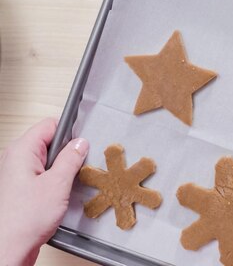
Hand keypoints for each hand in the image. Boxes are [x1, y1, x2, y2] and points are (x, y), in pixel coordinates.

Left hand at [0, 118, 88, 265]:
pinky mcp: (21, 190)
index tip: (83, 144)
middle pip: (49, 143)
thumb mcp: (57, 184)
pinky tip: (61, 195)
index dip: (69, 132)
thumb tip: (80, 143)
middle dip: (68, 153)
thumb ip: (71, 159)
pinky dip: (55, 182)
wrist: (8, 248)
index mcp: (22, 151)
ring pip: (47, 161)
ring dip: (62, 170)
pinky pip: (43, 176)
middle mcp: (16, 160)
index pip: (49, 125)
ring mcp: (17, 175)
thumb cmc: (23, 219)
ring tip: (70, 184)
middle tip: (79, 167)